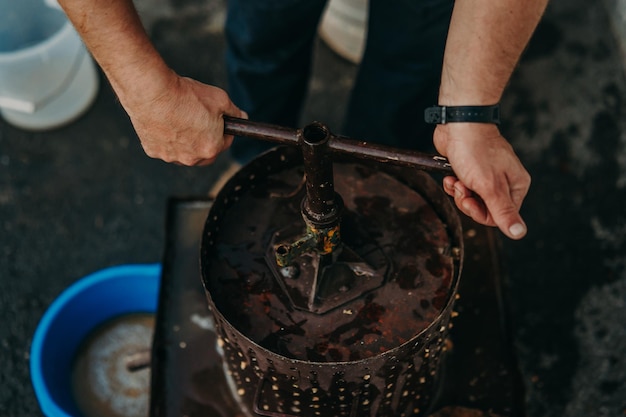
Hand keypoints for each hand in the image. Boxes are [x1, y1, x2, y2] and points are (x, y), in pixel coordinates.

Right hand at [123, 74, 246, 165]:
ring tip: (180, 119)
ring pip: (183, 151)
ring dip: (186, 141)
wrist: (153, 92)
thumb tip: (242, 117)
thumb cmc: (187, 95)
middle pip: (204, 152)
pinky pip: (164, 147)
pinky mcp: (153, 151)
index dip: (223, 129)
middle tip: (200, 121)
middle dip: (206, 139)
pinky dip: (166, 138)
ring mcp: (171, 156)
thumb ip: (234, 112)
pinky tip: (164, 121)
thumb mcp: (220, 99)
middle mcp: (192, 158)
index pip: (225, 142)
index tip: (218, 120)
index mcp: (211, 148)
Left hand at [433, 123, 529, 239]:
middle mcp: (505, 182)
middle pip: (484, 209)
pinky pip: (462, 188)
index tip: (469, 201)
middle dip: (467, 202)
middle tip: (462, 189)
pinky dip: (453, 184)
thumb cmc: (476, 151)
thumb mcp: (490, 186)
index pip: (500, 216)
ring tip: (456, 180)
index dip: (480, 213)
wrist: (459, 123)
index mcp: (517, 186)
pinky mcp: (472, 170)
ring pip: (471, 199)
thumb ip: (503, 212)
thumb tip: (519, 234)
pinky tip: (450, 176)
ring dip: (458, 192)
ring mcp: (488, 175)